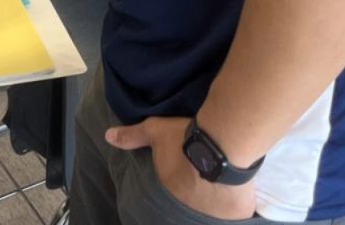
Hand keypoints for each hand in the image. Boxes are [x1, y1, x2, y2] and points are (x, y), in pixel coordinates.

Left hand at [106, 117, 256, 220]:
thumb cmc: (184, 138)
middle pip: (191, 198)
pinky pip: (234, 213)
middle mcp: (188, 205)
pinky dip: (234, 206)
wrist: (222, 144)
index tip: (185, 170)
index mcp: (169, 188)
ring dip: (213, 199)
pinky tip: (237, 194)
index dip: (178, 178)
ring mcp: (213, 212)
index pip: (171, 188)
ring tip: (219, 182)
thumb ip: (132, 136)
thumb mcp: (155, 131)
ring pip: (212, 208)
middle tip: (201, 175)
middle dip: (193, 189)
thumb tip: (108, 136)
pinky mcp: (236, 213)